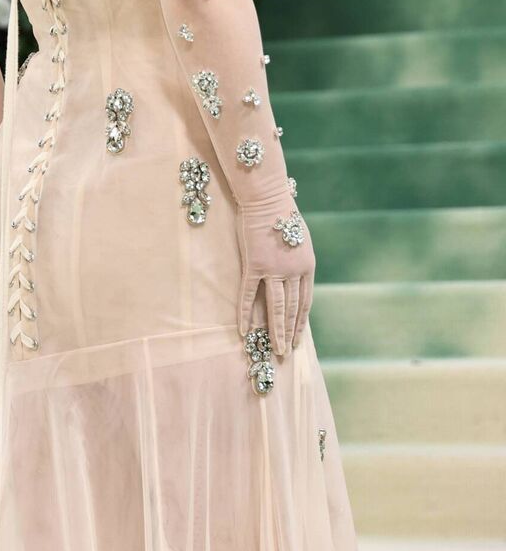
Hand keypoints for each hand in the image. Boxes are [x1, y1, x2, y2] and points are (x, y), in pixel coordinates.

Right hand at [235, 191, 315, 356]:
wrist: (267, 197)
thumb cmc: (282, 213)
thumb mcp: (299, 238)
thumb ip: (298, 259)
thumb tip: (296, 274)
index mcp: (307, 266)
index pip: (305, 302)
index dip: (300, 322)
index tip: (297, 339)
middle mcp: (294, 271)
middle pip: (292, 308)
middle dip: (289, 332)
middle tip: (285, 353)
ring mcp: (274, 269)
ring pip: (275, 306)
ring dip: (275, 330)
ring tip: (274, 349)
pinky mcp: (255, 265)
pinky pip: (249, 294)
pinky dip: (245, 313)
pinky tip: (244, 330)